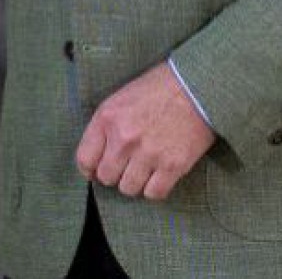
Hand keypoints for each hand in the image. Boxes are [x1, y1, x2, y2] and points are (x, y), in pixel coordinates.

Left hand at [74, 62, 215, 199]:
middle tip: (124, 168)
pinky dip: (154, 189)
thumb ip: (106, 126)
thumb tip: (98, 154)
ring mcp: (148, 154)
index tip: (95, 171)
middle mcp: (124, 139)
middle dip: (114, 175)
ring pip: (128, 188)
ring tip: (143, 170)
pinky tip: (158, 176)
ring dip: (134, 183)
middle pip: (106, 177)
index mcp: (107, 119)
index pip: (84, 159)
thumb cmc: (158, 89)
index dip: (89, 169)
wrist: (196, 87)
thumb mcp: (121, 98)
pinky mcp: (173, 166)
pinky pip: (154, 193)